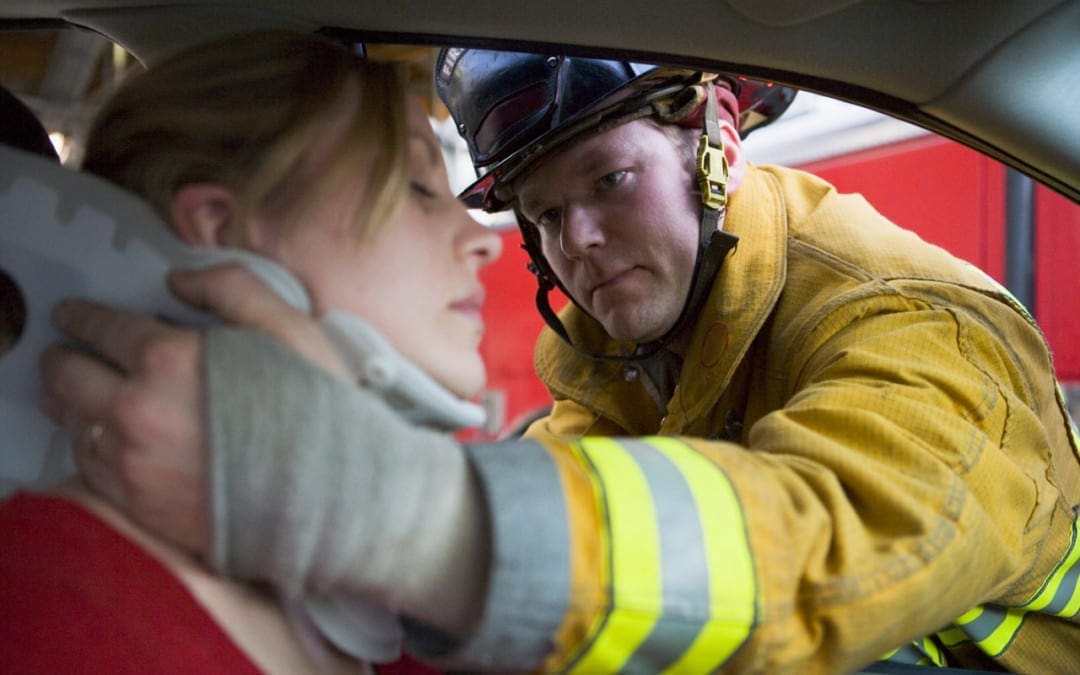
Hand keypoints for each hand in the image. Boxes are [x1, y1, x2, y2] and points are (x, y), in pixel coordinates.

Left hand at [38, 263, 348, 554]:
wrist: (335, 501)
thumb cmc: (320, 411)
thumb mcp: (291, 329)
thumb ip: (232, 287)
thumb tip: (178, 279)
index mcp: (169, 360)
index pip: (102, 327)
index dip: (82, 315)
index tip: (72, 313)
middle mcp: (137, 411)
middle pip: (68, 376)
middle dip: (62, 357)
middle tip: (63, 351)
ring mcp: (133, 464)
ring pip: (71, 423)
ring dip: (67, 401)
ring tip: (72, 392)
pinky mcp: (139, 505)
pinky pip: (87, 468)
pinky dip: (86, 445)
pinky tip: (101, 438)